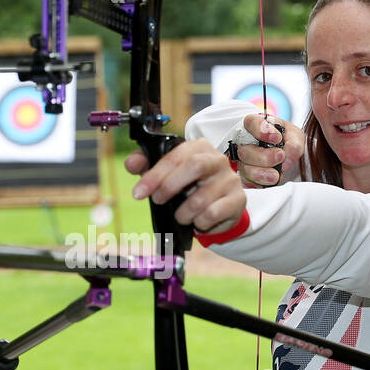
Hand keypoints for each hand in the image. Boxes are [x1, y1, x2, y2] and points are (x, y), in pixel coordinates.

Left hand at [125, 139, 246, 235]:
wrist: (220, 207)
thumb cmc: (190, 186)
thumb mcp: (166, 174)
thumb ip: (146, 165)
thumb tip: (131, 163)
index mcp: (198, 148)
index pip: (175, 156)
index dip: (154, 175)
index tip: (138, 193)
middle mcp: (217, 159)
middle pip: (194, 167)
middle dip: (170, 187)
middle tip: (157, 201)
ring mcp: (230, 179)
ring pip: (201, 198)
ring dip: (183, 213)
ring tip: (181, 216)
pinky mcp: (238, 199)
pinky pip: (213, 214)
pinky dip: (199, 222)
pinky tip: (198, 221)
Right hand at [236, 114, 304, 187]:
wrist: (286, 154)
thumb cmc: (286, 140)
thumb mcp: (294, 135)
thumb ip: (294, 143)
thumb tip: (286, 158)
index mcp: (255, 126)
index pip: (251, 123)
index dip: (261, 130)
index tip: (276, 138)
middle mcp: (245, 143)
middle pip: (245, 151)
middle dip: (264, 156)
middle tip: (280, 156)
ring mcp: (243, 161)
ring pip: (246, 168)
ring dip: (262, 173)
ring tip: (276, 174)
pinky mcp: (246, 177)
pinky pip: (250, 182)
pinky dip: (262, 182)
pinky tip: (272, 179)